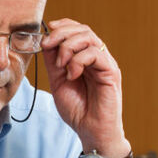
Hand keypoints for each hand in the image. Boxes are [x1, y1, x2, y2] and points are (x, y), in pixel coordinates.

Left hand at [41, 18, 130, 157]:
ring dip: (68, 47)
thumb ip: (53, 62)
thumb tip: (46, 41)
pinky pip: (95, 54)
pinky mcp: (111, 72)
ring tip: (60, 65)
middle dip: (61, 34)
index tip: (46, 32)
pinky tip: (72, 74)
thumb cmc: (77, 110)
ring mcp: (105, 64)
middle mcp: (98, 57)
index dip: (62, 26)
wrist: (91, 131)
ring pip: (89, 38)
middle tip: (47, 45)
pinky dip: (78, 61)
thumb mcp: (57, 82)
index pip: (77, 30)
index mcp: (85, 58)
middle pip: (83, 30)